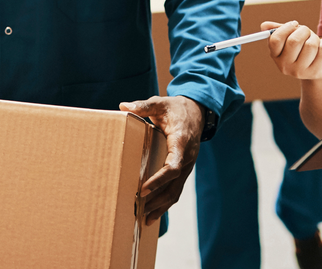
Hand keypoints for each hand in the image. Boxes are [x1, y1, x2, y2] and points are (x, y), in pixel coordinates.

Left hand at [118, 95, 202, 222]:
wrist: (197, 112)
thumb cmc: (176, 108)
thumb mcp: (161, 103)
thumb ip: (144, 106)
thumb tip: (124, 106)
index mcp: (181, 142)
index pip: (172, 167)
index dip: (158, 180)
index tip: (142, 190)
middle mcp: (187, 158)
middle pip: (174, 186)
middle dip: (157, 200)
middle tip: (138, 209)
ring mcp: (187, 166)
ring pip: (176, 191)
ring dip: (161, 206)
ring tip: (144, 219)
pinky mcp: (184, 170)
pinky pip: (176, 189)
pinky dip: (165, 203)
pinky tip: (153, 213)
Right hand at [262, 20, 321, 80]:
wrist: (320, 67)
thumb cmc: (303, 47)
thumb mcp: (290, 37)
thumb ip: (277, 30)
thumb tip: (264, 26)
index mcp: (276, 56)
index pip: (275, 40)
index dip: (286, 28)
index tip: (294, 24)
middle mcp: (285, 66)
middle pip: (294, 41)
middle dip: (303, 30)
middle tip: (306, 32)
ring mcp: (300, 72)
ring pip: (311, 44)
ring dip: (315, 37)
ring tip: (314, 41)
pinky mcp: (316, 72)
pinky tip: (321, 49)